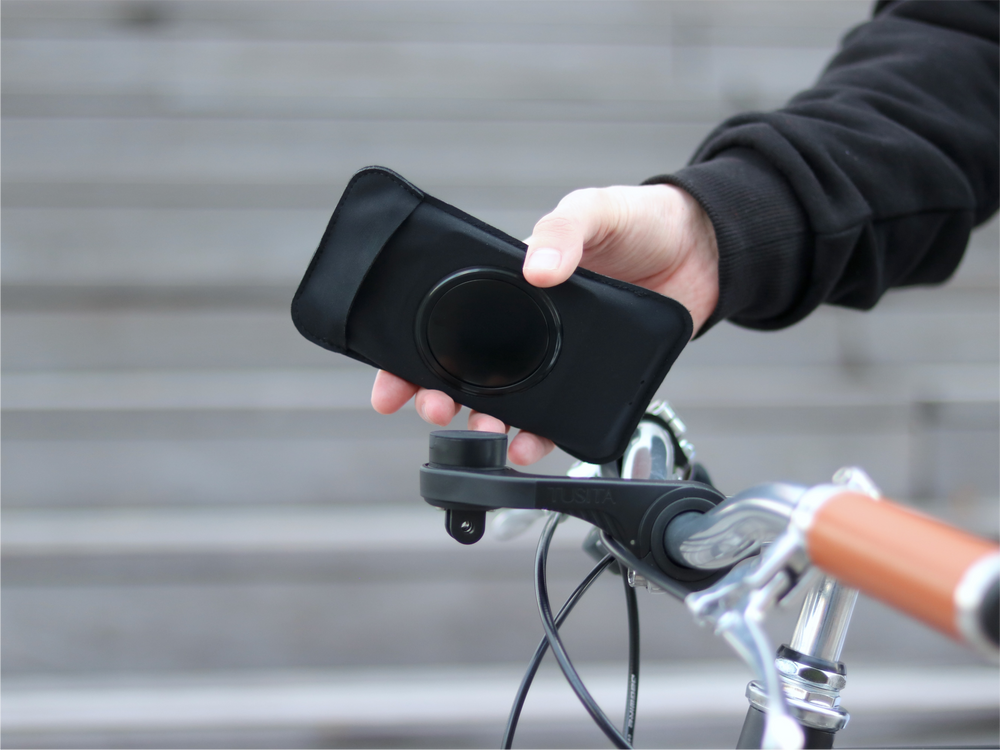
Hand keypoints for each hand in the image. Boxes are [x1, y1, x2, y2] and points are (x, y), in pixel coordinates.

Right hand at [371, 183, 719, 464]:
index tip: (391, 381)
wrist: (702, 251)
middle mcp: (525, 326)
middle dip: (439, 395)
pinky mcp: (588, 379)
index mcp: (509, 285)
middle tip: (433, 408)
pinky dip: (538, 437)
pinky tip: (527, 445)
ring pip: (505, 401)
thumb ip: (563, 230)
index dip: (411, 354)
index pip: (446, 322)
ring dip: (483, 423)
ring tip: (480, 433)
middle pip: (466, 371)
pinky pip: (556, 416)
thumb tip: (535, 269)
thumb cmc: (639, 221)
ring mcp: (555, 356)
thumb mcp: (594, 210)